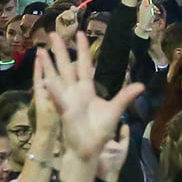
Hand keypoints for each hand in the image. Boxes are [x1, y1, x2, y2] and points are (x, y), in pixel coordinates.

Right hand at [37, 33, 143, 181]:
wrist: (89, 148)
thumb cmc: (100, 131)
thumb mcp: (115, 110)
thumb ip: (125, 97)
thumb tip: (141, 85)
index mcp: (87, 89)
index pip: (85, 64)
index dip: (83, 49)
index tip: (80, 33)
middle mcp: (75, 91)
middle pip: (67, 65)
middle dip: (61, 49)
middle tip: (53, 32)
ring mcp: (67, 99)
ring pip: (57, 76)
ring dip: (49, 63)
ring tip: (41, 48)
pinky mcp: (65, 110)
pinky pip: (59, 96)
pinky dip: (54, 88)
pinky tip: (46, 78)